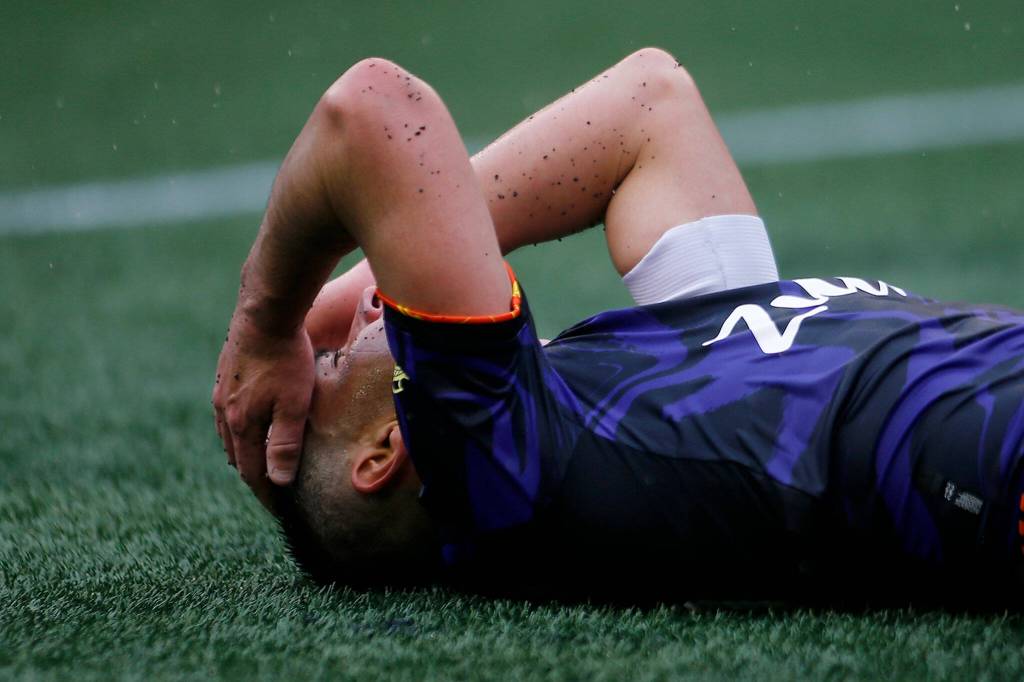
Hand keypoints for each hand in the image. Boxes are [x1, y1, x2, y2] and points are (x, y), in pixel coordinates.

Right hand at [212, 313, 313, 507]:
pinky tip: (250, 424)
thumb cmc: (286, 358)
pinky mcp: (225, 375)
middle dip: (254, 475)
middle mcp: (224, 412)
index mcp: (241, 424)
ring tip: (260, 463)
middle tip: (272, 490)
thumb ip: (286, 444)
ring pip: (229, 434)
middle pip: (237, 456)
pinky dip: (239, 429)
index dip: (266, 494)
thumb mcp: (294, 404)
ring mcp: (221, 392)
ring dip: (244, 452)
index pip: (252, 472)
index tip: (279, 509)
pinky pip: (227, 413)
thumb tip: (279, 482)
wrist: (265, 312)